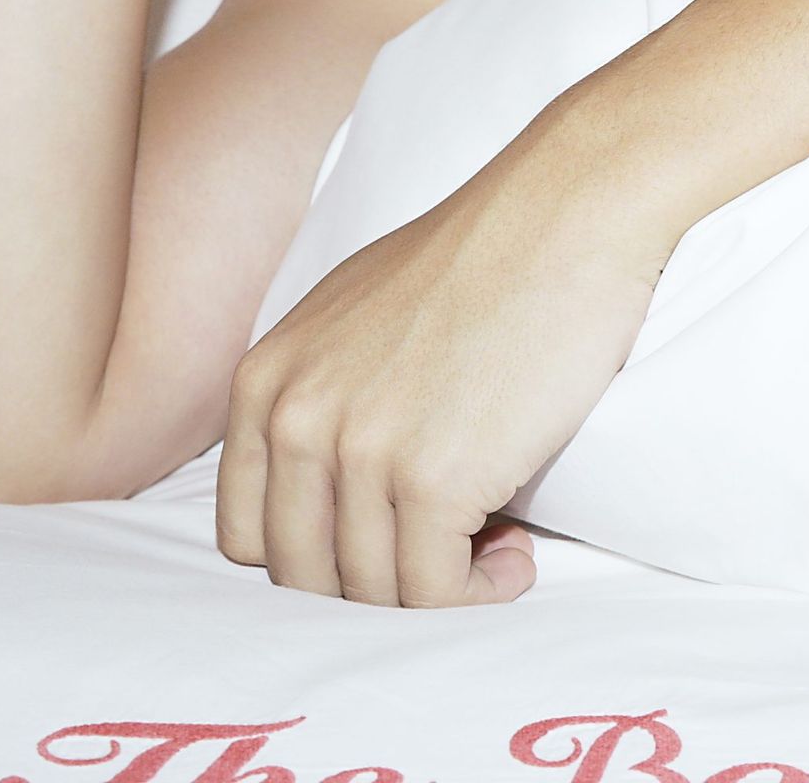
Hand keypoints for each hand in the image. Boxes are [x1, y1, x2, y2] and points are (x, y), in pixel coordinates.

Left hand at [215, 144, 670, 604]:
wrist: (560, 215)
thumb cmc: (473, 260)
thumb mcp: (347, 314)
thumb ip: (312, 393)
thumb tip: (316, 488)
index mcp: (263, 381)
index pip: (248, 534)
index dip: (319, 553)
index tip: (381, 539)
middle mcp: (295, 418)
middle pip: (304, 575)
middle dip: (375, 582)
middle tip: (442, 552)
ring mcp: (359, 450)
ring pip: (371, 593)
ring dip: (437, 589)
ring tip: (491, 547)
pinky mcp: (431, 478)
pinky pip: (435, 590)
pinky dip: (480, 592)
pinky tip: (516, 556)